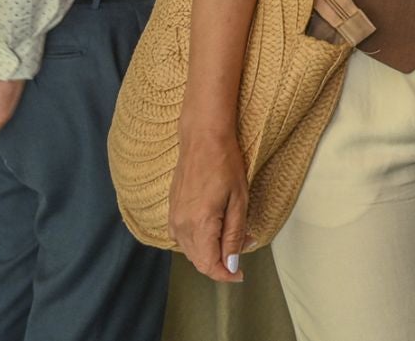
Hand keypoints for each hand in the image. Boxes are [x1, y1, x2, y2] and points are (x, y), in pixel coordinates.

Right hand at [169, 126, 249, 282]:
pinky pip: (184, 238)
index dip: (225, 274)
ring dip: (211, 252)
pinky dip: (200, 242)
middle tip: (243, 249)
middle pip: (198, 260)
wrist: (202, 140)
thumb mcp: (239, 201)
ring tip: (234, 237)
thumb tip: (232, 264)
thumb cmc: (225, 165)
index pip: (208, 264)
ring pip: (190, 251)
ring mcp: (173, 219)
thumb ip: (234, 235)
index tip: (241, 274)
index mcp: (199, 224)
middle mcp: (180, 226)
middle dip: (221, 263)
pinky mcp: (171, 212)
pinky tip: (216, 229)